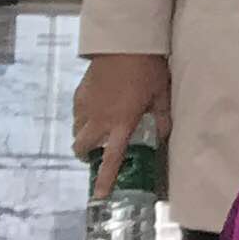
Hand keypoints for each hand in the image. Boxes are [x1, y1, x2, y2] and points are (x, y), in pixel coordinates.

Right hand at [74, 52, 171, 194]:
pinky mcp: (79, 94)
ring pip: (75, 131)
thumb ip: (161, 117)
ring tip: (95, 131)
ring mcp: (86, 106)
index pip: (112, 158)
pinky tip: (93, 111)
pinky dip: (81, 118)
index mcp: (121, 123)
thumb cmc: (148, 70)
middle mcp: (99, 120)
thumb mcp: (161, 94)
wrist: (124, 44)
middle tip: (95, 153)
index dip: (105, 178)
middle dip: (86, 155)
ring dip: (83, 136)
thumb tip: (163, 134)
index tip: (99, 195)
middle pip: (82, 147)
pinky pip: (75, 113)